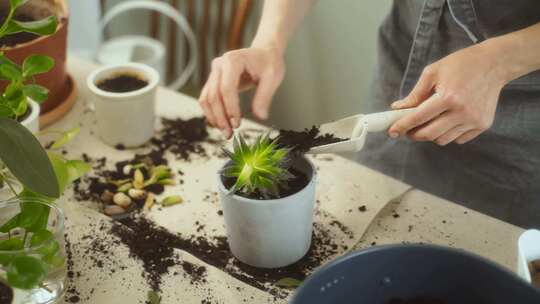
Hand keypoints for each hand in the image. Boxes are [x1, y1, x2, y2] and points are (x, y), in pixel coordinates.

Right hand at [198, 47, 284, 137]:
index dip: (230, 108)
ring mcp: (214, 73)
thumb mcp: (272, 78)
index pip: (226, 88)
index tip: (238, 123)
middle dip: (220, 117)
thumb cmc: (269, 63)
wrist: (264, 53)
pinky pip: (208, 98)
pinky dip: (212, 113)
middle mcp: (219, 65)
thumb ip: (265, 96)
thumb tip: (260, 117)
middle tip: (229, 134)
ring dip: (214, 117)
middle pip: (213, 95)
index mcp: (232, 60)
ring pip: (207, 98)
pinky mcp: (214, 81)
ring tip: (226, 132)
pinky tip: (222, 124)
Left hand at [388, 43, 507, 144]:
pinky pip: (458, 139)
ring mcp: (474, 120)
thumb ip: (415, 94)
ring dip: (431, 134)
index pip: (418, 118)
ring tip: (428, 122)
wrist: (494, 64)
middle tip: (407, 129)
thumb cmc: (461, 65)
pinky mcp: (483, 125)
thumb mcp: (433, 73)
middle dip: (414, 134)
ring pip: (442, 140)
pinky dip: (448, 134)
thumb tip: (397, 109)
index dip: (402, 126)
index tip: (392, 131)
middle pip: (429, 134)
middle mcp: (462, 111)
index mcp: (448, 97)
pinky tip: (447, 121)